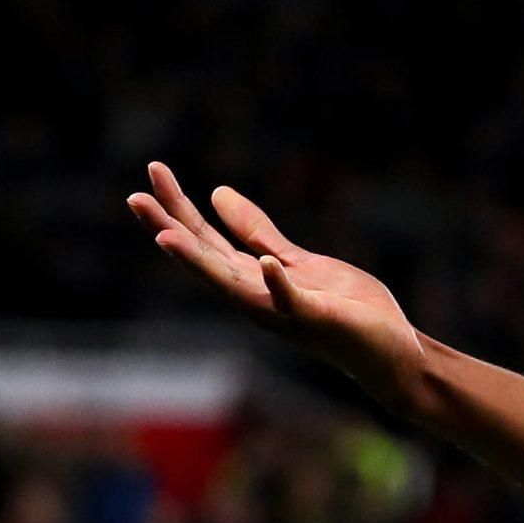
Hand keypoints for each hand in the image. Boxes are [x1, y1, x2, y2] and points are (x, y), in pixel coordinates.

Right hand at [128, 163, 428, 416]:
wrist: (389, 350)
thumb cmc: (344, 308)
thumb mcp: (295, 260)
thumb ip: (258, 233)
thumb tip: (217, 193)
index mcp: (251, 279)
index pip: (204, 240)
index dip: (178, 207)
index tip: (153, 172)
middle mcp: (256, 298)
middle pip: (204, 259)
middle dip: (169, 228)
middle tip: (134, 196)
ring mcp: (284, 311)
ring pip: (233, 285)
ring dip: (199, 262)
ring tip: (167, 235)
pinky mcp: (318, 318)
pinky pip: (294, 301)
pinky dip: (278, 284)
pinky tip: (265, 262)